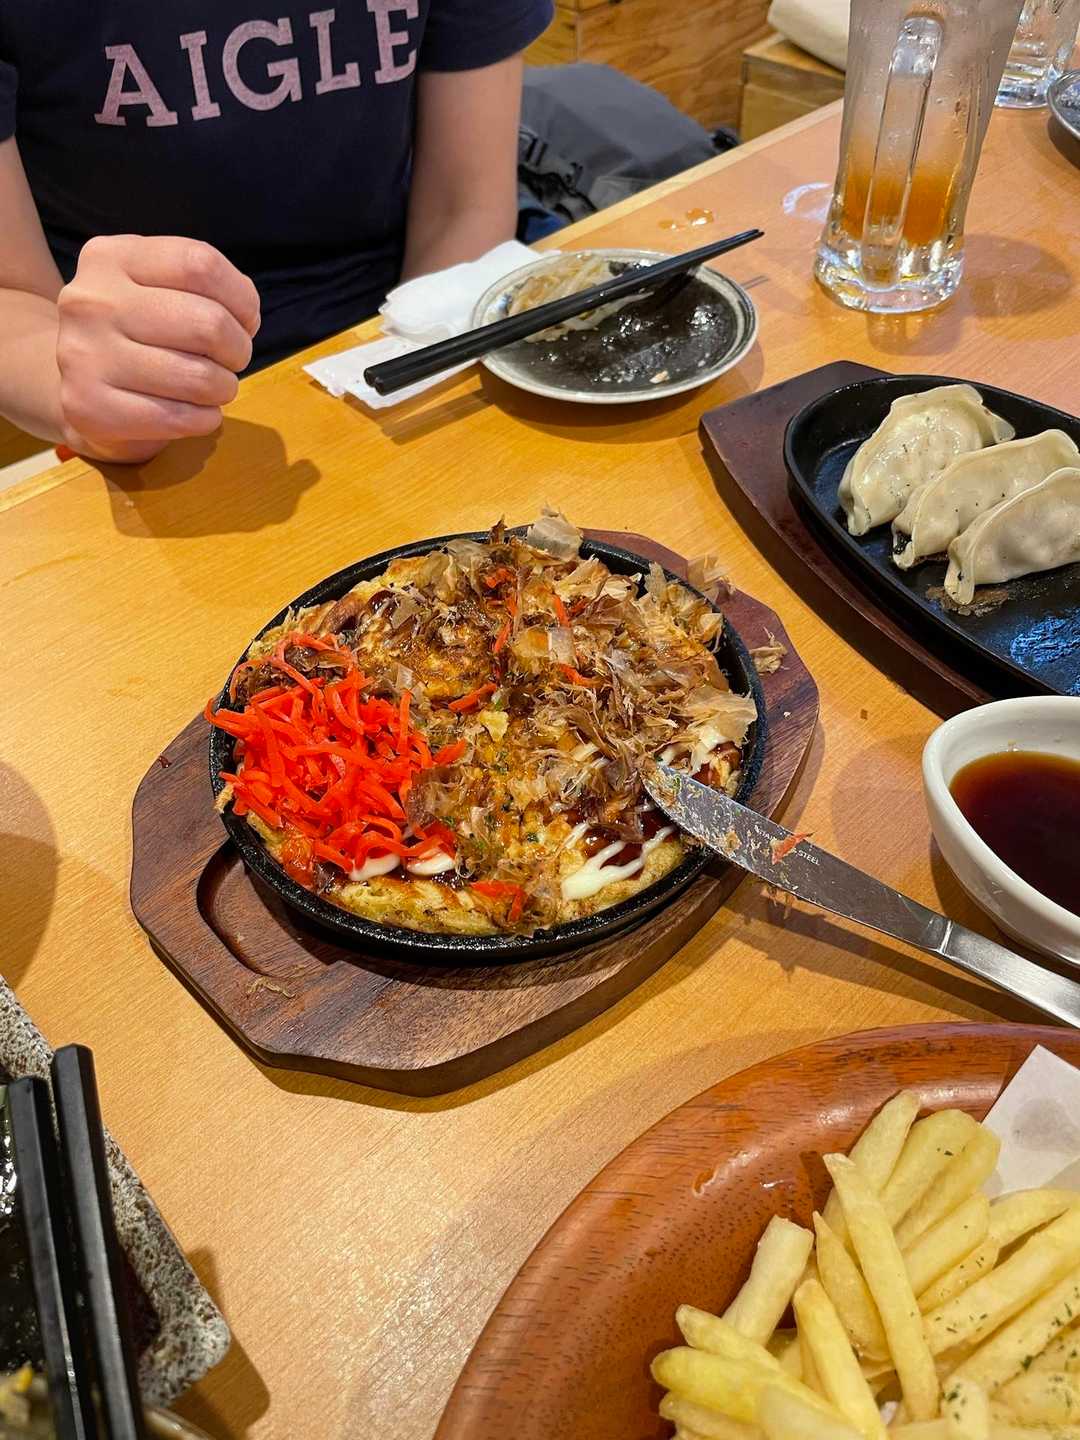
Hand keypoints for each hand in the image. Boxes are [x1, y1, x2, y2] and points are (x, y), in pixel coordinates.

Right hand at [55, 235, 260, 462]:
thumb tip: (246, 316)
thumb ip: (201, 287)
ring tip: (211, 387)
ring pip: (199, 377)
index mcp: (111, 258)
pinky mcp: (90, 408)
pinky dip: (205, 419)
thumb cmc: (135, 333)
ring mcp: (84, 356)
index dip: (241, 298)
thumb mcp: (155, 287)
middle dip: (238, 349)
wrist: (77, 386)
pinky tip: (195, 412)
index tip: (245, 320)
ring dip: (223, 388)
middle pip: (208, 324)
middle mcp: (91, 302)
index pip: (200, 265)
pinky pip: (180, 418)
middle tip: (230, 360)